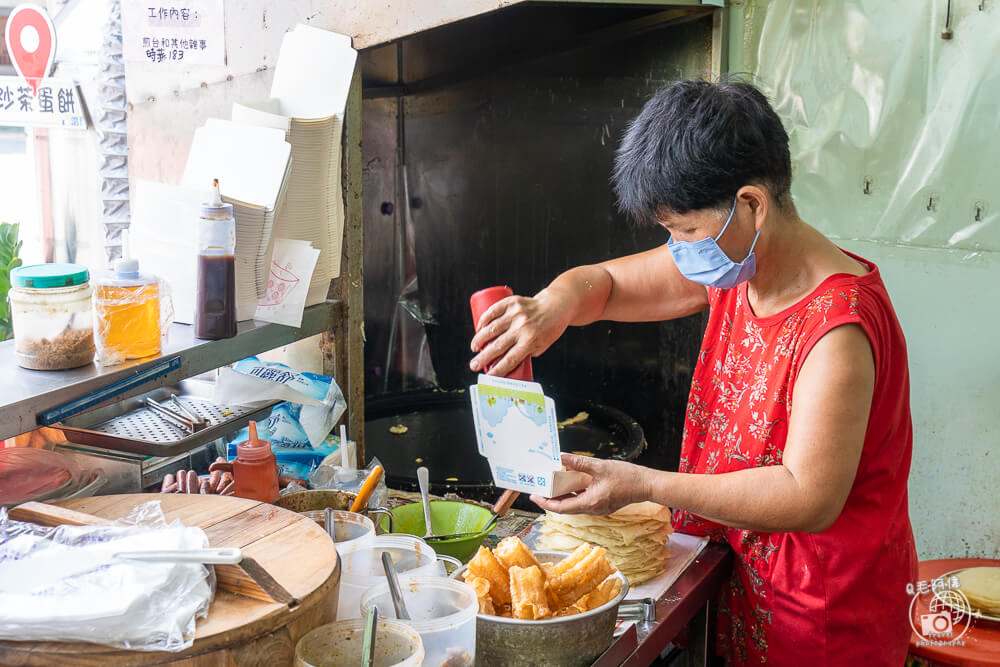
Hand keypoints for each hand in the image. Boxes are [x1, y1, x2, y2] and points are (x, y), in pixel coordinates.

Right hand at [469, 290, 573, 376]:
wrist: (556, 306)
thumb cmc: (549, 329)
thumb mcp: (541, 346)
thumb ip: (524, 354)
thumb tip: (505, 363)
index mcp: (531, 341)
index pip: (510, 359)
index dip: (497, 370)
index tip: (488, 376)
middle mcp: (522, 327)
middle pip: (498, 346)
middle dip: (483, 358)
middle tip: (474, 365)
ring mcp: (516, 314)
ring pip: (491, 329)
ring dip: (479, 340)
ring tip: (474, 348)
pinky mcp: (512, 302)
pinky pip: (493, 311)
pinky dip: (483, 320)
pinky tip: (478, 328)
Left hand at [529, 454, 652, 514]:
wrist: (646, 484)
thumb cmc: (628, 478)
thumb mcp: (600, 466)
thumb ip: (579, 462)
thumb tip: (562, 457)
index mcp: (590, 503)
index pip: (561, 508)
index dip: (545, 503)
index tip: (534, 496)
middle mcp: (593, 508)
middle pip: (566, 506)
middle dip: (551, 498)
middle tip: (538, 488)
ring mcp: (597, 507)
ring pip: (574, 503)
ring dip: (562, 494)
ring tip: (550, 483)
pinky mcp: (601, 502)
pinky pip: (582, 499)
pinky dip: (574, 491)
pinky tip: (569, 480)